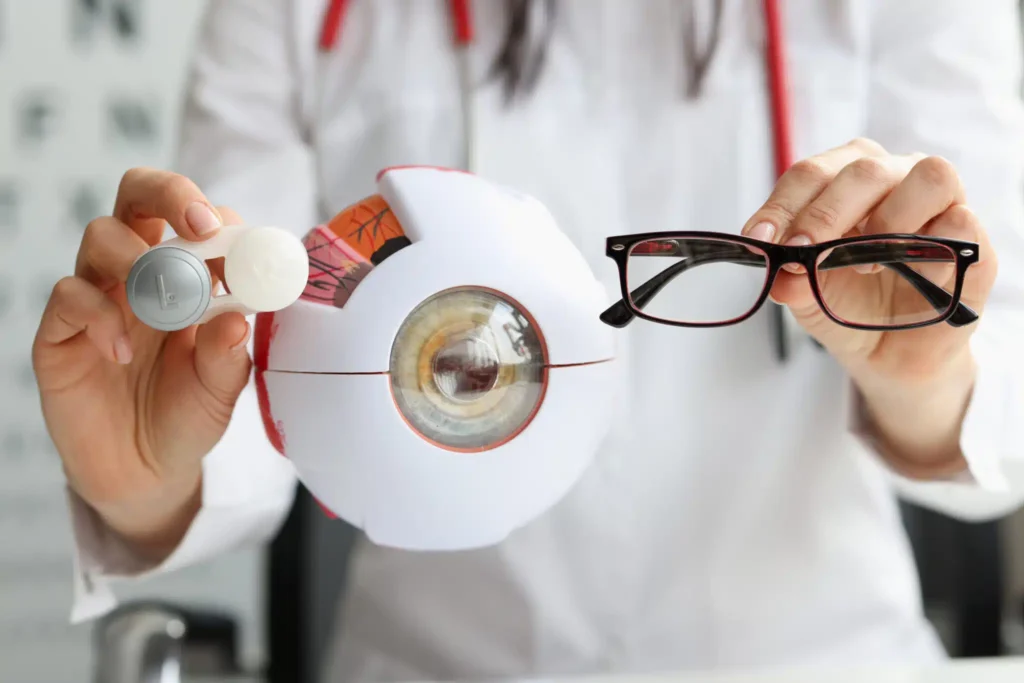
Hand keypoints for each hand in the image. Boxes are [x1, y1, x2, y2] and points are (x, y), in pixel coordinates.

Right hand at [32, 168, 252, 560]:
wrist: (145, 470)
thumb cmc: (188, 414)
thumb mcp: (221, 390)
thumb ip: (228, 355)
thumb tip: (238, 320)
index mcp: (187, 274)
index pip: (195, 219)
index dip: (217, 219)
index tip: (241, 245)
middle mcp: (140, 273)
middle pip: (139, 198)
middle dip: (170, 195)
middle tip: (199, 226)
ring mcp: (98, 296)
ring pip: (102, 237)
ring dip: (138, 261)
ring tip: (165, 311)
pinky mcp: (61, 332)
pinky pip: (70, 297)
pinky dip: (99, 316)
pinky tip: (122, 352)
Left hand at [740, 138, 997, 473]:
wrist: (889, 354)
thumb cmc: (847, 305)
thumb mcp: (806, 297)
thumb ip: (791, 279)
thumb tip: (781, 274)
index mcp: (848, 180)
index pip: (812, 173)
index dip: (782, 203)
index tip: (758, 237)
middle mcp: (897, 178)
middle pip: (865, 168)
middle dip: (824, 212)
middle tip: (801, 251)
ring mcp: (941, 205)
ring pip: (929, 175)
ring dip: (888, 219)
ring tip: (862, 264)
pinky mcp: (973, 241)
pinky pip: (962, 222)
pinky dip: (929, 248)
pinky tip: (905, 274)